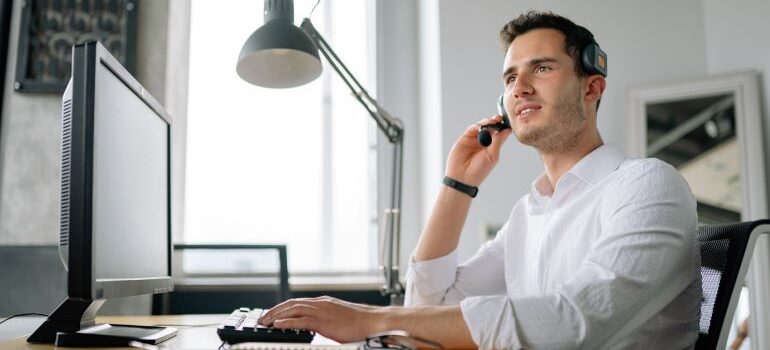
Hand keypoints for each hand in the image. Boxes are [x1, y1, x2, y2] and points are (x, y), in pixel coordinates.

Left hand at [258, 296, 383, 342]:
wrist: (373, 322)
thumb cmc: (359, 323)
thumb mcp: (338, 318)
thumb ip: (324, 319)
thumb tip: (315, 325)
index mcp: (323, 302)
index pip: (297, 302)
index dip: (282, 308)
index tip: (272, 314)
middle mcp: (320, 303)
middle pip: (291, 304)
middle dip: (275, 310)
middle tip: (262, 318)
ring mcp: (321, 310)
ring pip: (293, 309)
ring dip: (276, 315)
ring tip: (265, 322)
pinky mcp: (323, 321)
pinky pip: (301, 320)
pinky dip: (287, 322)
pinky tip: (278, 325)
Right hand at [445, 115, 511, 185]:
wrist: (462, 177)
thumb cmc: (479, 171)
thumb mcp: (492, 155)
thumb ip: (498, 141)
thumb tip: (507, 130)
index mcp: (492, 147)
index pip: (499, 134)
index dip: (503, 127)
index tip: (508, 122)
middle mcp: (484, 142)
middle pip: (491, 128)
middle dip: (496, 122)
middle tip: (499, 118)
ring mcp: (474, 139)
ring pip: (482, 126)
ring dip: (487, 122)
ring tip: (492, 121)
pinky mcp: (465, 138)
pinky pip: (472, 128)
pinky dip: (478, 125)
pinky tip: (482, 126)